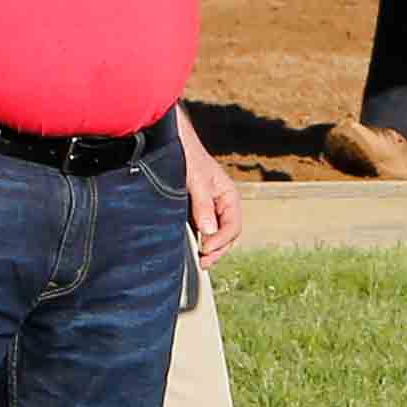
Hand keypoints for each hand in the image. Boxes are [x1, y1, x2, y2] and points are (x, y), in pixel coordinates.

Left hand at [179, 113, 241, 265]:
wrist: (173, 144)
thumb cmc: (187, 158)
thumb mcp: (196, 181)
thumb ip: (203, 206)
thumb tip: (208, 232)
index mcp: (228, 197)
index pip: (233, 226)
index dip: (221, 240)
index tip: (205, 249)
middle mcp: (221, 205)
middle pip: (228, 234)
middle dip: (218, 250)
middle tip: (203, 262)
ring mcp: (208, 209)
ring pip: (216, 235)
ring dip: (210, 249)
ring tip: (200, 261)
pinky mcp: (194, 211)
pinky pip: (202, 231)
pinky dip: (200, 242)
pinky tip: (191, 249)